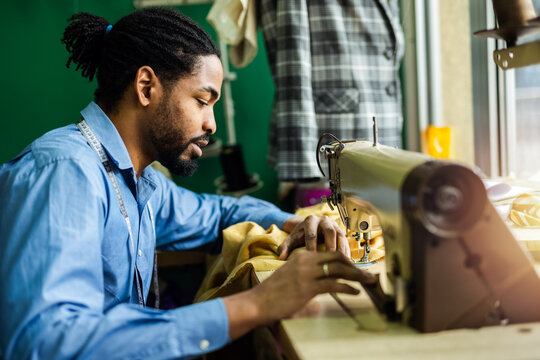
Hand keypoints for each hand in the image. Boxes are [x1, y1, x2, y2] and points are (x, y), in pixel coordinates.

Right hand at [255, 250, 374, 322]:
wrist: (258, 301)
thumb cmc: (273, 293)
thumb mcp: (291, 276)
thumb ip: (306, 274)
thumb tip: (321, 282)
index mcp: (302, 256)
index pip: (330, 254)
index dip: (346, 260)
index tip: (357, 268)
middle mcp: (306, 260)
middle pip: (338, 258)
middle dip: (356, 266)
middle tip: (369, 274)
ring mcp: (307, 273)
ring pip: (340, 269)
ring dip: (357, 275)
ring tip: (369, 281)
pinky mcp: (308, 286)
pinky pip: (334, 284)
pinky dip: (348, 287)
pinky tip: (355, 291)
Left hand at [279, 215, 349, 259]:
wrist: (309, 227)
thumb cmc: (300, 235)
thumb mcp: (291, 239)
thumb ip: (284, 247)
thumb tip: (282, 257)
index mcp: (310, 221)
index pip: (311, 233)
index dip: (312, 245)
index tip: (312, 257)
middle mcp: (323, 220)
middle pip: (329, 231)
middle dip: (330, 245)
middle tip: (330, 257)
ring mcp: (333, 224)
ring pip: (340, 235)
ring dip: (341, 248)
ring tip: (342, 261)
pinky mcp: (340, 230)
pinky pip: (345, 239)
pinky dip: (346, 250)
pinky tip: (347, 261)